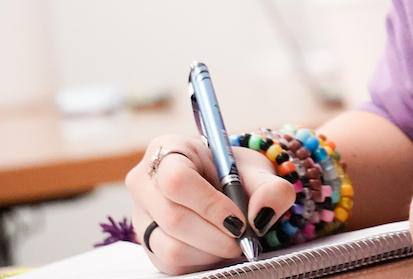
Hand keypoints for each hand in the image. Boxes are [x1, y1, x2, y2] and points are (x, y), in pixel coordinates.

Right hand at [126, 135, 296, 274]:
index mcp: (168, 148)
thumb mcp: (259, 172)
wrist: (228, 191)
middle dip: (217, 236)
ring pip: (172, 247)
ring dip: (212, 252)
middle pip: (174, 218)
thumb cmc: (237, 175)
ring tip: (231, 240)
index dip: (209, 205)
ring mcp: (142, 215)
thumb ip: (270, 189)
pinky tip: (216, 247)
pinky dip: (202, 262)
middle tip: (243, 238)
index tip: (239, 220)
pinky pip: (171, 265)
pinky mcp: (147, 243)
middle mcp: (145, 181)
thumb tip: (261, 214)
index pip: (177, 180)